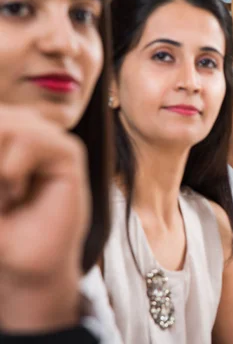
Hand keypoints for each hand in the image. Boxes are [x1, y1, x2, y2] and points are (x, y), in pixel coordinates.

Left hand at [0, 106, 90, 331]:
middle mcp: (24, 128)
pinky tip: (17, 191)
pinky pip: (33, 139)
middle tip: (0, 195)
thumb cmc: (1, 229)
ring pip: (9, 124)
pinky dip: (13, 168)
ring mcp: (48, 137)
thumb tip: (5, 162)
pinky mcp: (68, 153)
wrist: (27, 264)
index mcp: (4, 136)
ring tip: (4, 196)